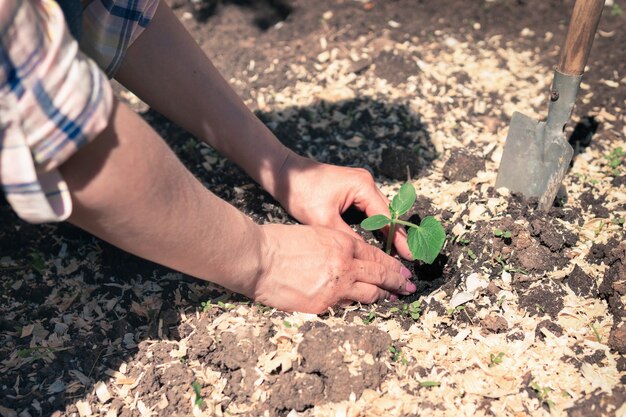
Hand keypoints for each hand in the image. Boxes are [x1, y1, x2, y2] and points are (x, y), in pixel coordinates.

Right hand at [253, 224, 415, 312]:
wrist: (259, 259)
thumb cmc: (280, 242)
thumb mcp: (315, 234)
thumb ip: (335, 246)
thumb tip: (348, 259)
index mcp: (342, 243)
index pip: (375, 254)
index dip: (390, 263)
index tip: (400, 269)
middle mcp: (345, 265)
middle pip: (379, 273)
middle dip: (396, 280)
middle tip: (409, 286)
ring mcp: (336, 287)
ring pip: (369, 293)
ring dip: (383, 295)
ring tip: (394, 298)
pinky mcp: (323, 305)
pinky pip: (346, 305)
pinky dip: (355, 304)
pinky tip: (364, 305)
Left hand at [275, 153, 412, 259]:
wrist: (285, 174)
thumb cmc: (301, 192)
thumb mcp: (324, 220)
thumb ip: (348, 238)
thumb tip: (366, 259)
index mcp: (363, 186)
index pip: (387, 217)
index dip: (398, 239)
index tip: (409, 256)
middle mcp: (366, 182)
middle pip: (389, 213)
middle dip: (397, 236)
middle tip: (409, 258)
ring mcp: (361, 184)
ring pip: (381, 211)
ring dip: (388, 231)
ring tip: (398, 253)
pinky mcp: (353, 188)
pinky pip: (371, 209)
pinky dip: (377, 224)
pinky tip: (381, 240)